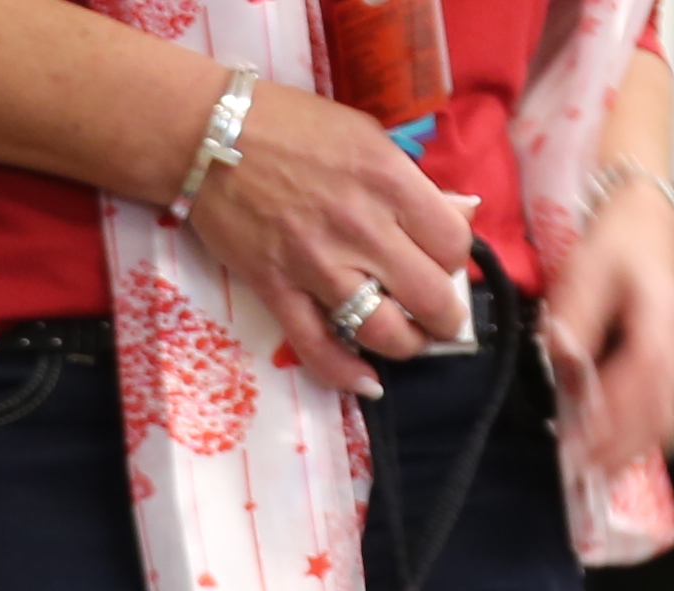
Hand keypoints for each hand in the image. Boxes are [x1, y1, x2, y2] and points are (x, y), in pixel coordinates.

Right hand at [188, 81, 478, 393]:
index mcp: (388, 179)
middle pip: (430, 297)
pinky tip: (368, 382)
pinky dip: (346, 374)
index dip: (454, 258)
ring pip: (384, 331)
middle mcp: (360, 226)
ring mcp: (317, 264)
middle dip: (444, 316)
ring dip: (407, 345)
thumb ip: (413, 182)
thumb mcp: (366, 136)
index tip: (441, 259)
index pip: (452, 242)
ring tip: (409, 340)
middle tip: (439, 315)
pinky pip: (318, 347)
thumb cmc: (290, 126)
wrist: (209, 135)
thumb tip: (465, 211)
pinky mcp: (278, 290)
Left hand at [536, 180, 673, 468]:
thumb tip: (561, 355)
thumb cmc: (613, 248)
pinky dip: (640, 438)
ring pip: (664, 414)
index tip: (585, 442)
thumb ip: (574, 316)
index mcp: (658, 315)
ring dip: (632, 447)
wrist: (646, 227)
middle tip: (585, 471)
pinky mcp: (672, 369)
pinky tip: (617, 457)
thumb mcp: (584, 270)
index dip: (617, 412)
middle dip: (621, 444)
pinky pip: (662, 412)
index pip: (644, 372)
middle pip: (659, 405)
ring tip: (598, 473)